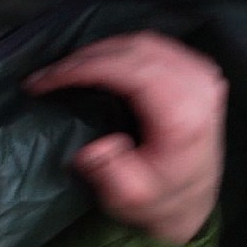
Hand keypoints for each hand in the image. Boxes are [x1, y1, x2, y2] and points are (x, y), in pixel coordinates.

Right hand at [24, 32, 226, 246]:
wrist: (192, 204)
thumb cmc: (157, 201)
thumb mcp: (129, 197)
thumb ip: (109, 172)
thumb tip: (93, 147)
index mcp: (182, 113)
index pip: (129, 70)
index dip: (82, 68)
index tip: (44, 80)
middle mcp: (198, 85)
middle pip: (134, 50)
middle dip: (83, 58)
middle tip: (46, 75)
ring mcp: (202, 74)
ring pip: (143, 42)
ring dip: (100, 51)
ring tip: (65, 69)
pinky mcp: (198, 71)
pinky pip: (155, 45)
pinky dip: (120, 50)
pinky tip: (97, 63)